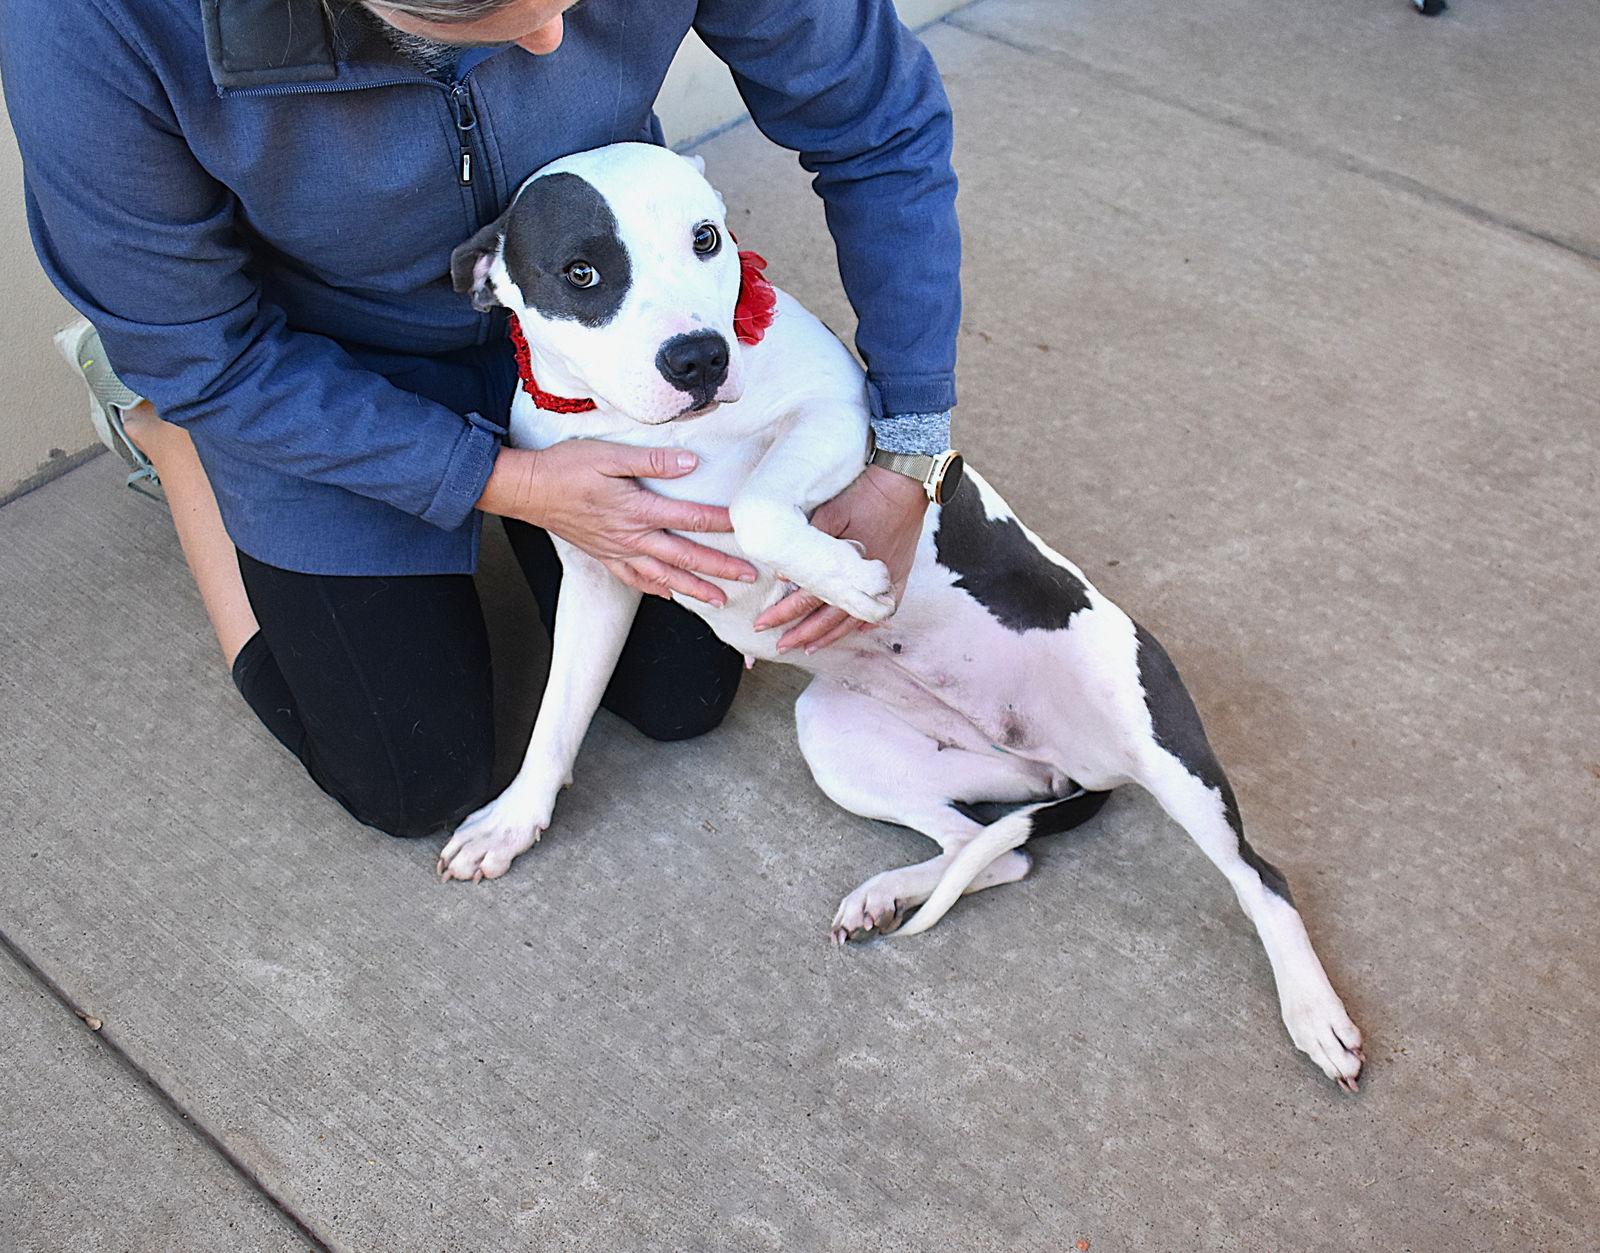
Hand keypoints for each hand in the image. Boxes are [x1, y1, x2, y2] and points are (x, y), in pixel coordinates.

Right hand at [479, 442, 756, 603]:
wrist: (526, 490)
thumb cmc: (566, 468)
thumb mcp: (609, 455)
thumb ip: (652, 461)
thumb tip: (691, 464)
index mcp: (636, 509)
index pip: (689, 519)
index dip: (721, 524)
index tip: (747, 529)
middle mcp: (630, 537)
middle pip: (684, 556)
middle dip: (719, 569)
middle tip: (749, 578)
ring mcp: (617, 551)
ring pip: (663, 576)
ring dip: (694, 589)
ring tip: (720, 601)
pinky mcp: (603, 556)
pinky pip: (634, 579)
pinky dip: (655, 589)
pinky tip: (670, 595)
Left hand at [753, 464, 927, 652]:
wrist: (907, 480)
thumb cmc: (866, 493)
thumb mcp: (831, 511)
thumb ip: (811, 541)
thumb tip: (784, 573)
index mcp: (847, 567)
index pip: (809, 599)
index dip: (784, 613)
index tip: (764, 625)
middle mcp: (868, 581)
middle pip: (830, 617)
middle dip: (803, 633)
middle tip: (781, 646)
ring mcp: (887, 579)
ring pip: (856, 618)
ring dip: (831, 634)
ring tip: (812, 647)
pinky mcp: (901, 572)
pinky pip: (887, 605)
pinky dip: (870, 620)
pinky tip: (858, 630)